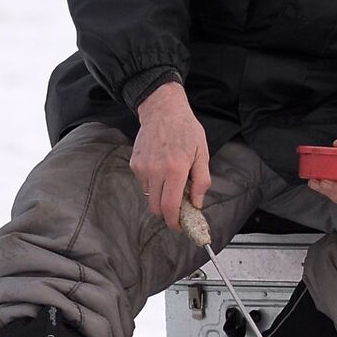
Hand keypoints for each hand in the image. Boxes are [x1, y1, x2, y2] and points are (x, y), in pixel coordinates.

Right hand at [131, 81, 210, 230]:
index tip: (179, 226)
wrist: (162, 110)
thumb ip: (201, 182)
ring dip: (160, 196)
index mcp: (175, 170)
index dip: (174, 222)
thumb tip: (196, 203)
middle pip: (156, 207)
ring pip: (149, 196)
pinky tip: (161, 167)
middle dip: (167, 213)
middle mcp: (156, 171)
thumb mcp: (202, 154)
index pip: (170, 207)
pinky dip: (153, 182)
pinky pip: (143, 183)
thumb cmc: (186, 130)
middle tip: (178, 209)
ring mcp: (142, 167)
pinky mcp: (135, 163)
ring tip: (171, 180)